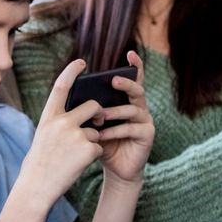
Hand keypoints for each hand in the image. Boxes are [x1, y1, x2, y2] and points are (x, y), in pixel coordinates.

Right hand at [19, 59, 103, 205]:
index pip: (61, 86)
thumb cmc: (40, 161)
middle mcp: (62, 122)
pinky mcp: (87, 149)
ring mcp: (75, 135)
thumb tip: (83, 113)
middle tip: (97, 121)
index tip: (82, 62)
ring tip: (74, 156)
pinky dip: (92, 156)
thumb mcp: (44, 135)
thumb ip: (59, 122)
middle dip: (98, 114)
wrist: (37, 186)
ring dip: (92, 142)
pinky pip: (99, 147)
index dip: (72, 71)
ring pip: (96, 131)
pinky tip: (78, 164)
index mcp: (49, 116)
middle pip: (92, 106)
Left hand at [96, 51, 153, 185]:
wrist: (115, 168)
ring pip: (132, 110)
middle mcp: (140, 108)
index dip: (135, 66)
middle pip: (137, 90)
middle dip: (126, 84)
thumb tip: (74, 95)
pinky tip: (102, 135)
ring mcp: (146, 121)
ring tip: (100, 116)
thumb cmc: (103, 142)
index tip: (130, 53)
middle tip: (114, 80)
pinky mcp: (147, 135)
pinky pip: (132, 129)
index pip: (134, 79)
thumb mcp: (94, 123)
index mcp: (128, 101)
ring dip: (114, 112)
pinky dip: (115, 131)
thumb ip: (90, 109)